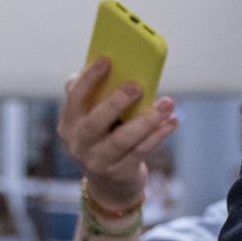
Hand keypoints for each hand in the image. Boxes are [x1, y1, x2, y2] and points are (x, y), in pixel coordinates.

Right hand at [58, 57, 177, 208]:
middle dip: (116, 102)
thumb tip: (117, 63)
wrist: (109, 180)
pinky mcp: (119, 171)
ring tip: (167, 103)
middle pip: (96, 121)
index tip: (106, 60)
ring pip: (122, 139)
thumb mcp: (94, 116)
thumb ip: (99, 93)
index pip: (75, 97)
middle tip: (137, 86)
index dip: (89, 78)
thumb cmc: (105, 134)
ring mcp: (97, 160)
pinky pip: (141, 150)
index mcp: (69, 121)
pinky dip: (158, 134)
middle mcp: (78, 142)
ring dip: (147, 120)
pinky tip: (172, 121)